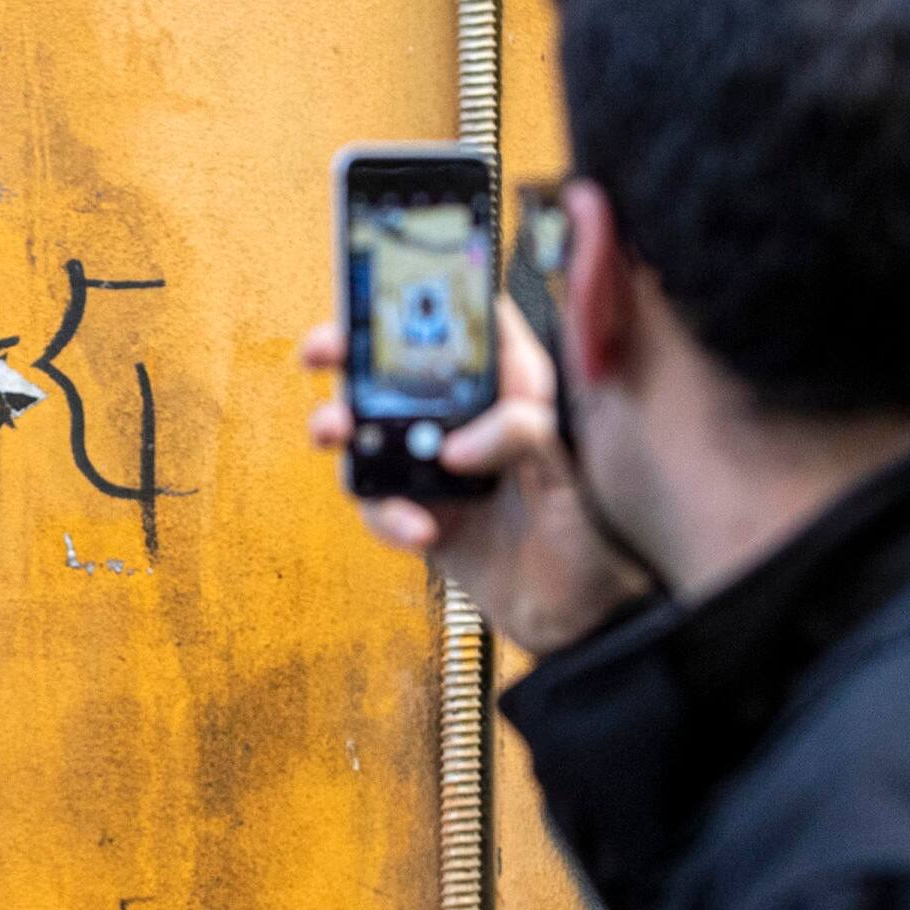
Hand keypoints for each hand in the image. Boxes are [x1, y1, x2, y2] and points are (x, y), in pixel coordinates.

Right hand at [303, 302, 654, 655]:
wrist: (577, 618)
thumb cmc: (587, 535)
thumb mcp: (565, 473)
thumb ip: (521, 437)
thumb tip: (459, 441)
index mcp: (512, 392)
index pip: (470, 327)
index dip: (429, 298)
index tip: (391, 291)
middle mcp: (467, 422)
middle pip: (398, 372)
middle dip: (350, 356)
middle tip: (323, 353)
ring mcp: (435, 468)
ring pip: (371, 433)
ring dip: (343, 428)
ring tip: (339, 434)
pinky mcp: (418, 513)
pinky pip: (380, 504)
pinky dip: (388, 514)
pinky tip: (416, 527)